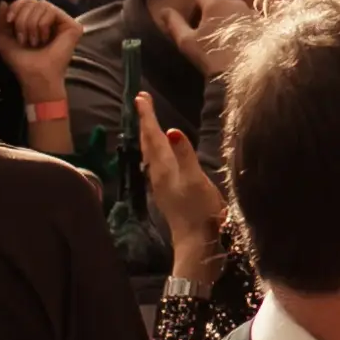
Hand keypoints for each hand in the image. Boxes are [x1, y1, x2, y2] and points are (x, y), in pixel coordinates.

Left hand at [0, 0, 78, 135]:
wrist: (35, 76)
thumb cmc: (21, 61)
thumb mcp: (4, 39)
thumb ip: (1, 20)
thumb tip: (3, 1)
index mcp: (36, 19)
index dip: (16, 6)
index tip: (9, 21)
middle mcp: (51, 18)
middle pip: (33, 0)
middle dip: (22, 19)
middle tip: (24, 39)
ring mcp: (63, 21)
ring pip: (42, 4)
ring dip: (31, 25)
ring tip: (34, 42)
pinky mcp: (73, 25)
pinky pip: (52, 11)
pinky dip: (42, 25)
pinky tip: (45, 39)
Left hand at [137, 106, 231, 282]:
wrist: (197, 243)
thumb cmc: (199, 211)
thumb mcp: (196, 180)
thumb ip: (185, 155)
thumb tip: (173, 130)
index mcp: (165, 168)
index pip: (154, 136)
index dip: (147, 116)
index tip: (140, 96)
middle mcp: (158, 175)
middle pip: (148, 143)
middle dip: (145, 122)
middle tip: (141, 102)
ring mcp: (162, 185)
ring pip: (150, 154)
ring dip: (148, 136)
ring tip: (147, 123)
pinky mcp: (167, 193)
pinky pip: (156, 164)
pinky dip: (155, 151)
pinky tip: (160, 155)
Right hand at [156, 0, 253, 82]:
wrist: (242, 74)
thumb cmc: (210, 56)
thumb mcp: (186, 41)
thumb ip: (174, 23)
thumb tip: (163, 10)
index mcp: (215, 2)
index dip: (194, 9)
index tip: (193, 25)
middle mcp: (235, 2)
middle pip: (218, 2)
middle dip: (211, 14)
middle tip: (206, 34)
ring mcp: (251, 12)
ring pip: (234, 11)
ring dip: (227, 20)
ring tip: (222, 40)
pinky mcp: (261, 24)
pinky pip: (246, 21)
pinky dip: (240, 27)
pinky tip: (237, 43)